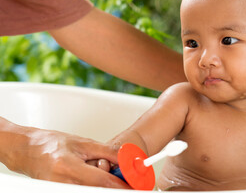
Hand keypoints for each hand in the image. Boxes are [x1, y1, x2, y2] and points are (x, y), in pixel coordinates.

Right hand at [6, 127, 129, 187]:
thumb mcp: (82, 143)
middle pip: (97, 190)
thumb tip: (126, 159)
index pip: (101, 181)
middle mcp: (62, 183)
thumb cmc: (51, 143)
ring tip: (95, 169)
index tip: (133, 187)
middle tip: (116, 174)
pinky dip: (91, 185)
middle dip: (111, 185)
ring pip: (91, 192)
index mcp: (68, 167)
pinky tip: (89, 175)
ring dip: (101, 184)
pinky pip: (82, 192)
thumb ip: (106, 152)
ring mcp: (59, 191)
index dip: (120, 185)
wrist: (27, 150)